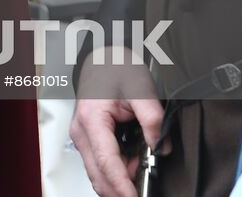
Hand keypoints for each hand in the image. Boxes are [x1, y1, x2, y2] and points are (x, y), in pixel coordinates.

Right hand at [70, 49, 167, 196]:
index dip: (122, 186)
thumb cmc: (113, 67)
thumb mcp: (140, 87)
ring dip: (121, 179)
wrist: (102, 57)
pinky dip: (118, 170)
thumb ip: (152, 118)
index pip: (107, 163)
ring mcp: (82, 137)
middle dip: (120, 190)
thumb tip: (159, 146)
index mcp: (91, 120)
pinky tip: (134, 162)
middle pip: (98, 175)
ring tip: (143, 166)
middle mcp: (81, 132)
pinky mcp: (88, 139)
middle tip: (143, 192)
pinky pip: (100, 164)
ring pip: (98, 173)